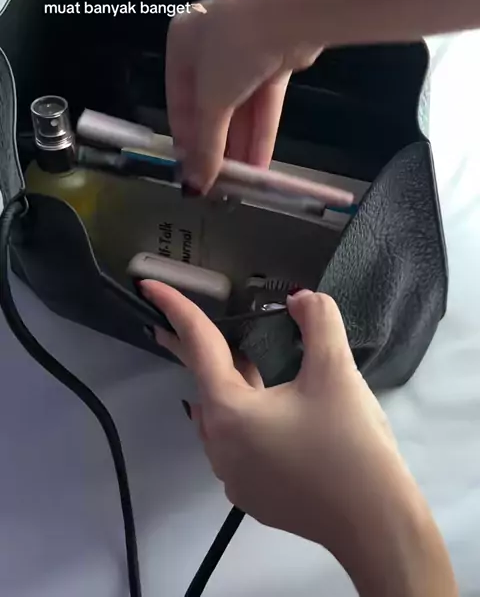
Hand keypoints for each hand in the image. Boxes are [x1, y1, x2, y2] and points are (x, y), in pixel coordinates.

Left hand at [142, 281, 456, 596]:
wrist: (376, 523)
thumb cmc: (350, 444)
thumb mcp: (336, 371)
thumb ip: (317, 320)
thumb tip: (301, 298)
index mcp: (229, 411)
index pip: (198, 346)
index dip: (177, 309)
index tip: (149, 286)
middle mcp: (220, 446)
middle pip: (201, 382)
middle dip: (188, 347)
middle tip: (167, 320)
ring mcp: (234, 476)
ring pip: (218, 415)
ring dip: (223, 383)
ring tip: (235, 356)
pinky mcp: (254, 494)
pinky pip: (234, 443)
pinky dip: (240, 414)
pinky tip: (265, 404)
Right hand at [167, 0, 321, 191]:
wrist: (288, 13)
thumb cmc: (232, 49)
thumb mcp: (211, 101)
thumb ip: (205, 145)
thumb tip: (195, 184)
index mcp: (181, 44)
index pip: (178, 101)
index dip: (186, 139)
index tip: (192, 171)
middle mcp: (210, 44)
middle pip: (212, 106)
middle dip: (217, 145)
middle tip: (219, 181)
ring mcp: (246, 50)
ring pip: (241, 106)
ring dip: (241, 145)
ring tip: (242, 182)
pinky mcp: (277, 58)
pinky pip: (263, 102)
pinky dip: (262, 131)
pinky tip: (260, 163)